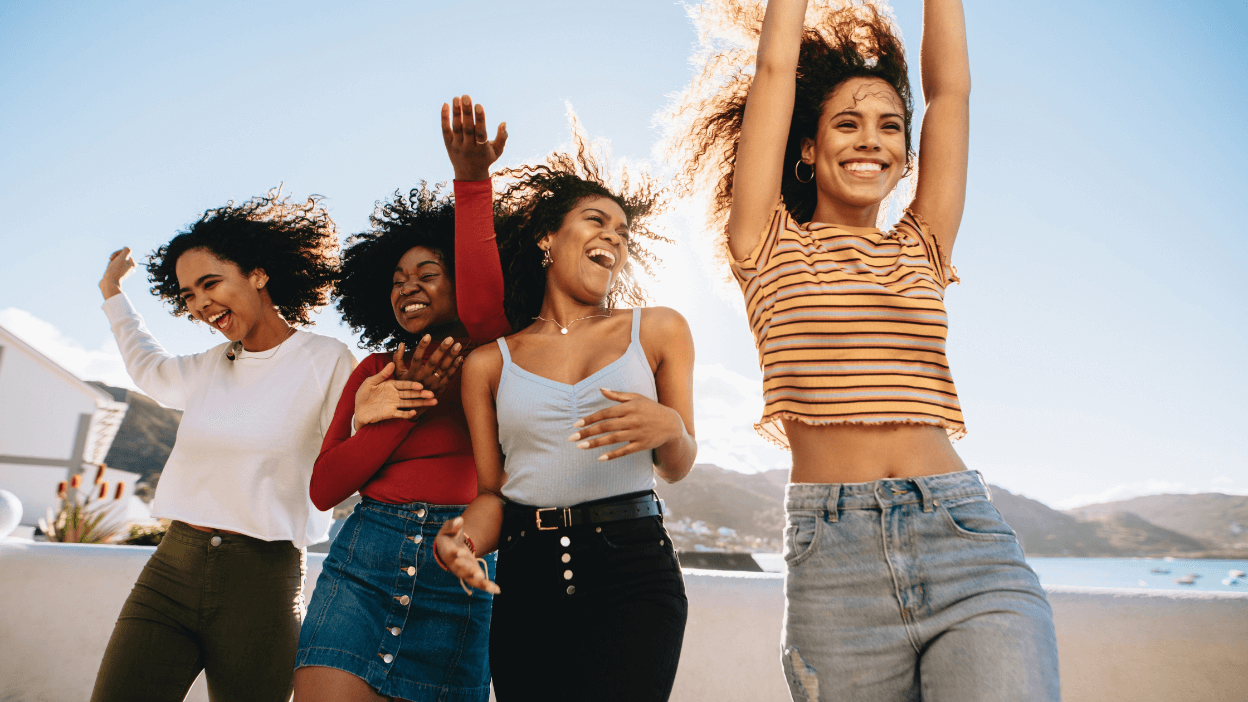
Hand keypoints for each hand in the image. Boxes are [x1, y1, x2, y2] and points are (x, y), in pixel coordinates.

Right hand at [100, 247, 136, 298]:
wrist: (109, 283)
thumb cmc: (115, 270)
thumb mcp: (122, 258)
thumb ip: (127, 250)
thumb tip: (126, 249)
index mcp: (133, 263)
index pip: (125, 251)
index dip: (117, 253)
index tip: (113, 258)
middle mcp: (130, 268)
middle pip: (120, 256)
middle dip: (114, 258)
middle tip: (112, 264)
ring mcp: (124, 271)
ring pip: (116, 261)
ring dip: (111, 262)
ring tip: (110, 268)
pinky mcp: (118, 274)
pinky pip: (113, 266)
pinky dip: (110, 266)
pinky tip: (109, 271)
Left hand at [353, 362, 435, 428]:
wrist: (358, 410)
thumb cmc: (363, 394)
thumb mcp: (370, 382)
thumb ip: (381, 375)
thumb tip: (391, 363)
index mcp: (391, 385)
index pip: (404, 384)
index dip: (412, 385)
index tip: (420, 385)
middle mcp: (395, 394)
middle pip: (411, 394)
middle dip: (421, 394)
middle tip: (432, 394)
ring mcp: (394, 404)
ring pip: (410, 403)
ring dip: (420, 403)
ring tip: (433, 402)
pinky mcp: (390, 413)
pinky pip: (400, 413)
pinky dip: (407, 414)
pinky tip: (414, 413)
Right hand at [392, 336, 464, 397]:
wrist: (413, 407)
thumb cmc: (404, 387)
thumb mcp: (398, 374)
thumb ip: (398, 358)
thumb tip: (401, 344)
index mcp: (413, 373)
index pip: (417, 357)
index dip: (422, 346)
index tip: (428, 335)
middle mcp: (424, 378)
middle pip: (434, 362)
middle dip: (442, 349)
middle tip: (450, 338)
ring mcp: (434, 383)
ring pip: (444, 368)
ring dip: (452, 356)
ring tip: (458, 345)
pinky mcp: (441, 387)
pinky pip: (450, 376)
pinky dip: (456, 367)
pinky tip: (461, 357)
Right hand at [435, 517, 498, 593]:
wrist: (449, 548)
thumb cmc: (449, 536)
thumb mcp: (448, 528)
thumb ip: (452, 525)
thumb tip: (459, 520)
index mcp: (447, 551)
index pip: (450, 553)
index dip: (455, 554)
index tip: (461, 552)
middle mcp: (454, 564)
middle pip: (461, 570)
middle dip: (469, 572)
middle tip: (478, 574)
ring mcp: (463, 571)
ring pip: (470, 579)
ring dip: (480, 583)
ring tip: (490, 587)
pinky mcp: (471, 574)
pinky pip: (478, 582)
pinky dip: (487, 586)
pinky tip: (497, 589)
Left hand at [441, 95, 507, 181]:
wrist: (469, 176)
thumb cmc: (486, 159)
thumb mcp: (497, 151)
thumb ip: (502, 138)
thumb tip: (504, 123)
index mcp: (482, 148)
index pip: (480, 132)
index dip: (480, 119)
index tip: (479, 105)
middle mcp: (468, 147)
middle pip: (467, 128)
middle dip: (466, 112)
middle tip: (466, 96)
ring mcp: (457, 146)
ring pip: (456, 128)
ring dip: (456, 112)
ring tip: (457, 97)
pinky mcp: (448, 144)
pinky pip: (445, 130)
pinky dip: (444, 118)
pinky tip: (445, 105)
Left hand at [567, 389, 685, 460]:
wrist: (671, 424)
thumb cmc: (651, 409)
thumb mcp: (636, 398)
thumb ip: (617, 395)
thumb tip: (600, 389)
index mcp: (629, 407)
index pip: (605, 413)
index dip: (590, 419)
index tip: (576, 424)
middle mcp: (632, 420)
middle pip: (606, 426)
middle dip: (588, 432)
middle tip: (572, 438)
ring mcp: (637, 433)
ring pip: (613, 439)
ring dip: (596, 443)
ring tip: (581, 447)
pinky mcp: (642, 445)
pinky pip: (625, 451)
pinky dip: (613, 455)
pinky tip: (600, 458)